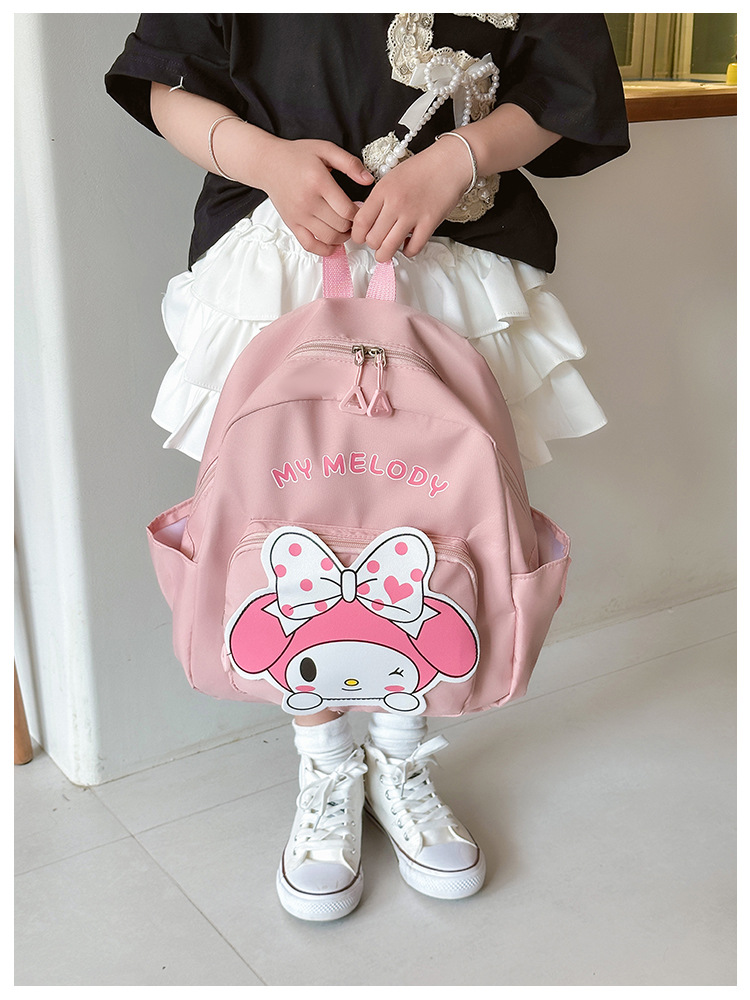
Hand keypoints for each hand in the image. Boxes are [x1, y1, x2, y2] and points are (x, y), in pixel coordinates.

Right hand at [256, 138, 373, 255]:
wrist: (268, 164)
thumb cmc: (297, 156)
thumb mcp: (325, 149)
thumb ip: (349, 163)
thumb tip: (369, 180)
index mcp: (318, 182)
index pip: (347, 210)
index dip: (359, 213)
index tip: (361, 208)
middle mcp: (308, 202)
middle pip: (340, 225)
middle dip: (352, 224)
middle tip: (355, 218)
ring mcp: (299, 216)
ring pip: (329, 238)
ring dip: (343, 237)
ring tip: (346, 228)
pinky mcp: (292, 224)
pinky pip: (310, 245)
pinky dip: (325, 249)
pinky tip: (333, 244)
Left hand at [350, 139, 472, 261]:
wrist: (449, 163)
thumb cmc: (421, 169)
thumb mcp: (390, 178)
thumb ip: (378, 199)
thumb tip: (367, 221)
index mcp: (382, 190)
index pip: (360, 222)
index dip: (357, 235)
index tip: (361, 236)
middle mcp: (395, 203)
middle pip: (373, 239)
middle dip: (373, 245)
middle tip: (378, 241)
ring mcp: (413, 215)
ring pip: (389, 248)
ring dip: (386, 253)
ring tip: (388, 249)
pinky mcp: (429, 223)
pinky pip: (413, 248)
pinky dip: (408, 251)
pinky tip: (408, 244)